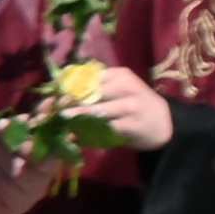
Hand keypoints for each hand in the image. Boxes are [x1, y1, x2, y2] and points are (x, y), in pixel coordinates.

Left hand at [63, 65, 179, 152]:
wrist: (164, 123)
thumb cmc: (133, 105)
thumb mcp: (117, 90)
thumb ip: (94, 90)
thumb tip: (58, 94)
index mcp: (118, 74)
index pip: (87, 78)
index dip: (66, 89)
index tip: (50, 100)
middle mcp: (125, 86)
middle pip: (89, 93)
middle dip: (68, 104)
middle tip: (52, 114)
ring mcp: (130, 105)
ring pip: (96, 111)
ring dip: (76, 119)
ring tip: (61, 125)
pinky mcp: (132, 125)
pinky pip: (105, 129)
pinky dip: (89, 135)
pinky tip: (76, 138)